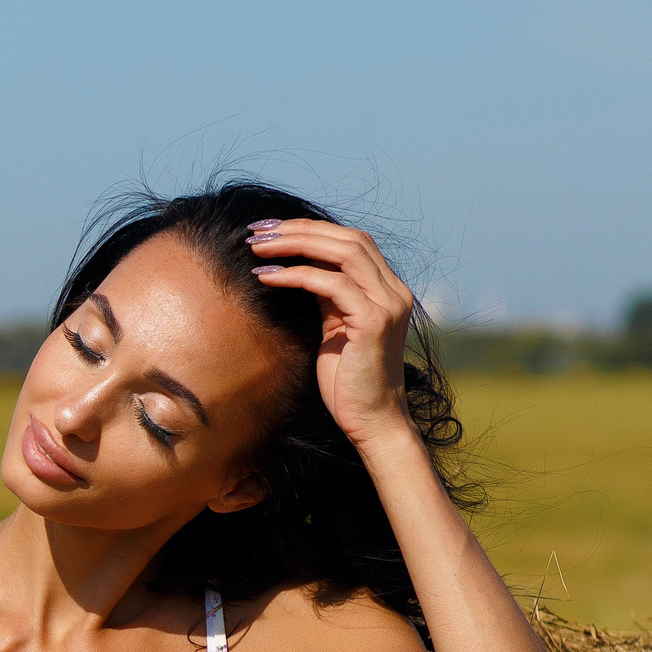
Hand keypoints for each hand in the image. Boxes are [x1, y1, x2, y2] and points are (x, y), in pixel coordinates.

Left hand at [244, 219, 417, 450]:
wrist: (372, 422)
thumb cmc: (347, 383)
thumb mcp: (333, 330)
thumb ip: (326, 298)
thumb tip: (299, 268)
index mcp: (386, 290)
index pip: (351, 242)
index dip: (310, 230)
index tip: (269, 230)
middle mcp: (394, 291)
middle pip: (348, 238)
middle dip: (299, 229)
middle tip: (256, 231)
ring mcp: (388, 304)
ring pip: (342, 252)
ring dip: (295, 244)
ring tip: (257, 248)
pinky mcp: (374, 321)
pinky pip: (332, 284)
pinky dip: (296, 275)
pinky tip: (266, 277)